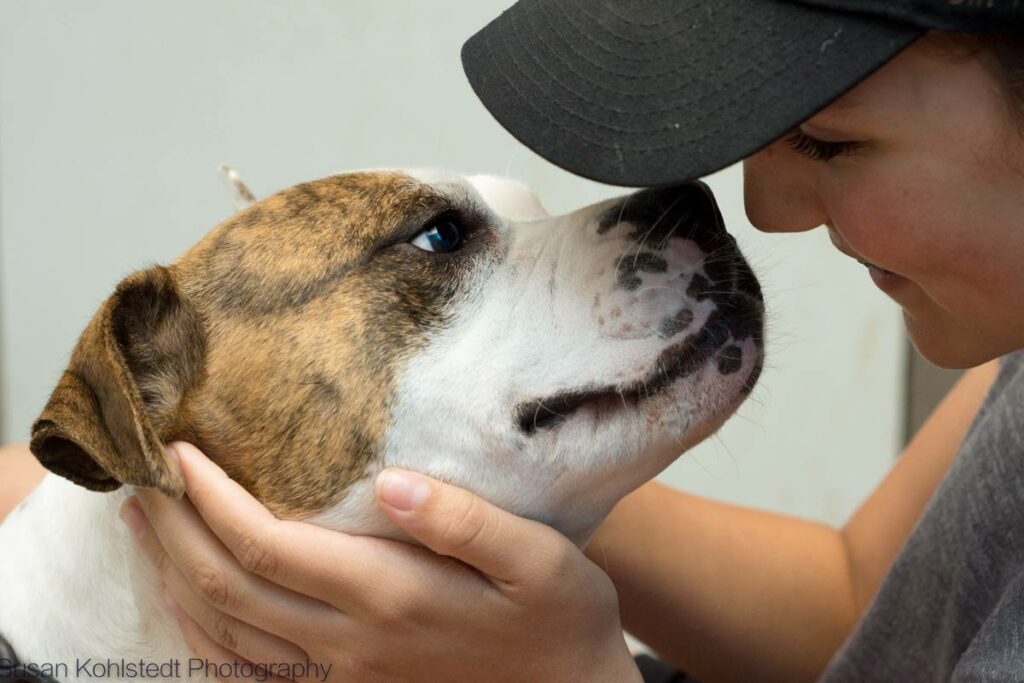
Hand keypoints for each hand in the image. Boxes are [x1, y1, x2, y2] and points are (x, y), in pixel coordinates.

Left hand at [121, 442, 640, 681]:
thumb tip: (393, 482)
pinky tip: (186, 606)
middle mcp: (351, 644)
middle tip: (140, 478)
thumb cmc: (558, 619)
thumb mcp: (538, 558)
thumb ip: (465, 520)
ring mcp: (343, 677)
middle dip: (174, 530)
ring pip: (226, 635)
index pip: (268, 547)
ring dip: (174, 577)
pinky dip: (202, 640)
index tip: (180, 453)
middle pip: (229, 589)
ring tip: (146, 527)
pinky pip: (251, 677)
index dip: (212, 500)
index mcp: (391, 597)